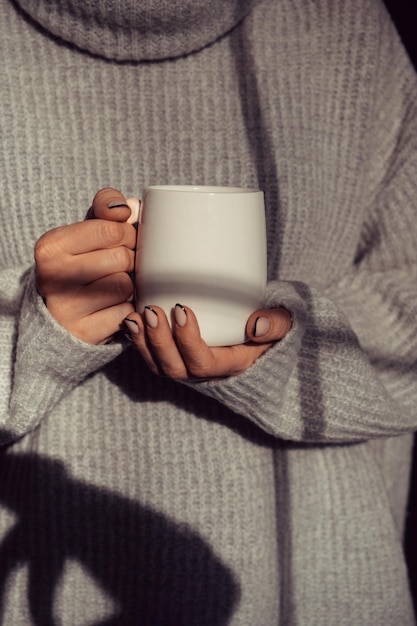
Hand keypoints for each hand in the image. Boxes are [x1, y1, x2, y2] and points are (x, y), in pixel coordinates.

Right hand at [35, 188, 137, 343]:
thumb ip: (106, 209)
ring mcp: (68, 308)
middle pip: (122, 258)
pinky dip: (129, 308)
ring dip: (131, 285)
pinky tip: (114, 306)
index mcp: (51, 246)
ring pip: (126, 285)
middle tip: (121, 266)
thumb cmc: (81, 264)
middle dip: (131, 260)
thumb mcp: (85, 231)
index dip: (128, 234)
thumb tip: (130, 206)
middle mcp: (54, 277)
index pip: (112, 229)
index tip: (122, 241)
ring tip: (116, 286)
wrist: (60, 315)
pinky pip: (127, 311)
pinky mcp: (86, 332)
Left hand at [123, 304, 291, 379]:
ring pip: (159, 365)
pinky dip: (139, 340)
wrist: (263, 334)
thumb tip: (257, 324)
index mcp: (232, 366)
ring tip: (134, 316)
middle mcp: (207, 372)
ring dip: (143, 342)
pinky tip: (130, 319)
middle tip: (152, 310)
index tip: (182, 309)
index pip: (203, 363)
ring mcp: (189, 366)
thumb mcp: (285, 324)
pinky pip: (153, 356)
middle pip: (174, 368)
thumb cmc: (273, 326)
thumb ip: (277, 324)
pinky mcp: (177, 356)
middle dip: (159, 341)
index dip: (188, 340)